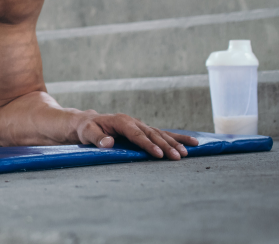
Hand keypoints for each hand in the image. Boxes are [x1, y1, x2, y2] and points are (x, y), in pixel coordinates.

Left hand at [75, 111, 198, 159]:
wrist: (88, 123)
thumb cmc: (87, 129)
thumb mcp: (86, 133)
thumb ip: (97, 138)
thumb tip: (109, 144)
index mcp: (121, 121)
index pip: (136, 134)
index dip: (148, 144)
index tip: (159, 154)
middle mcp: (133, 121)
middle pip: (152, 134)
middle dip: (166, 145)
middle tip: (178, 157)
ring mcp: (140, 125)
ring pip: (160, 133)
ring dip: (174, 143)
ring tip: (188, 152)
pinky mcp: (144, 131)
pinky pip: (162, 134)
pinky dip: (177, 138)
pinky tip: (192, 143)